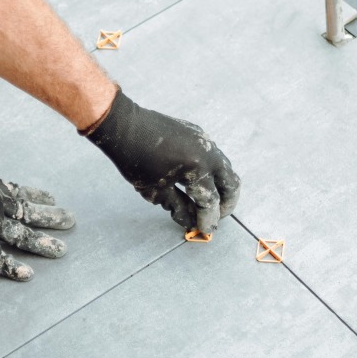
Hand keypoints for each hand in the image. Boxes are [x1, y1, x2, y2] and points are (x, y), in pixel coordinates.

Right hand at [0, 155, 74, 280]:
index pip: (17, 190)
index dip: (35, 195)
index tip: (50, 198)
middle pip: (27, 210)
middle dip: (50, 216)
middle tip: (70, 221)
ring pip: (20, 233)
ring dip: (42, 243)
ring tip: (61, 250)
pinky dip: (11, 267)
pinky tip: (27, 275)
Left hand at [83, 90, 240, 235]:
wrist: (126, 127)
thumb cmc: (136, 160)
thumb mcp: (156, 191)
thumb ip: (179, 208)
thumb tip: (192, 222)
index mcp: (198, 169)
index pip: (211, 201)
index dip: (208, 219)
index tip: (205, 230)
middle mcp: (208, 154)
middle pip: (230, 185)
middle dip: (227, 205)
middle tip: (215, 217)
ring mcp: (206, 141)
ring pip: (226, 169)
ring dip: (221, 188)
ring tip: (207, 202)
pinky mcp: (199, 134)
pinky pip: (214, 156)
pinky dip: (212, 172)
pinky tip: (197, 181)